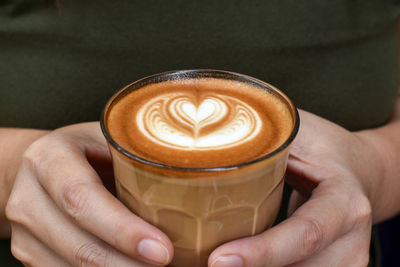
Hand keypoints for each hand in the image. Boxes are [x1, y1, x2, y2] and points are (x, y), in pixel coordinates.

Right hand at [6, 122, 172, 265]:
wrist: (47, 166)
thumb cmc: (90, 150)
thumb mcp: (111, 140)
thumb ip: (139, 156)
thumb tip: (200, 181)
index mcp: (49, 158)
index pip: (81, 197)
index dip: (122, 229)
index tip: (163, 251)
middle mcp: (28, 196)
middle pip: (77, 244)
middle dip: (126, 265)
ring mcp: (24, 231)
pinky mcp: (30, 253)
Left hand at [208, 110, 379, 266]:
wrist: (357, 168)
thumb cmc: (321, 147)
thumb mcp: (296, 132)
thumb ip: (261, 135)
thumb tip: (205, 126)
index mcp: (344, 201)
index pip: (304, 233)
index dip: (261, 252)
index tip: (218, 259)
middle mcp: (353, 238)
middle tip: (207, 261)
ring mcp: (350, 259)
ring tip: (221, 261)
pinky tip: (243, 261)